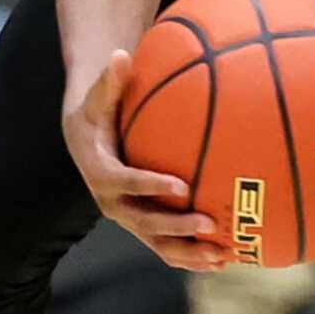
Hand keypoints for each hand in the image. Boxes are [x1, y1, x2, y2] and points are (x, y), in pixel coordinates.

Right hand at [62, 50, 227, 270]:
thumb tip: (119, 53)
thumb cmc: (99, 113)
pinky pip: (168, 246)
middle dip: (176, 228)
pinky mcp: (143, 225)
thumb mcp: (99, 96)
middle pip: (143, 222)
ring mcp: (129, 217)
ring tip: (223, 257)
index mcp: (100, 171)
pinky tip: (226, 260)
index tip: (182, 187)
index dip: (150, 186)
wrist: (88, 141)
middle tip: (209, 224)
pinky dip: (193, 255)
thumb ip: (110, 81)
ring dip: (189, 253)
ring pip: (157, 244)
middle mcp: (112, 202)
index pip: (123, 182)